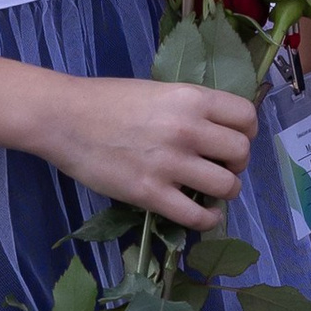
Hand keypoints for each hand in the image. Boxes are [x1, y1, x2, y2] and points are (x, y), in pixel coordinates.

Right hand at [43, 77, 256, 228]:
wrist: (64, 118)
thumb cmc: (107, 100)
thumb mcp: (157, 91)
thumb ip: (189, 108)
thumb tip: (215, 129)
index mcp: (191, 98)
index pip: (246, 118)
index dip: (246, 132)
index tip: (233, 141)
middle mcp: (188, 129)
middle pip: (241, 152)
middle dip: (236, 163)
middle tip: (220, 167)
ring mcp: (170, 163)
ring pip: (227, 186)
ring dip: (224, 192)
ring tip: (211, 192)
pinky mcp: (151, 193)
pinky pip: (197, 216)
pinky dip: (207, 220)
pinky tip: (203, 216)